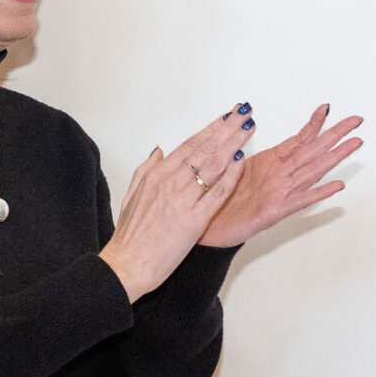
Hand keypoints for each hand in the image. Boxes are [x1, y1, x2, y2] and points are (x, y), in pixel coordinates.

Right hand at [100, 107, 247, 301]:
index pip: (190, 144)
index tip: (227, 115)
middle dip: (228, 128)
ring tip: (248, 128)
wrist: (127, 264)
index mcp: (156, 174)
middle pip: (205, 148)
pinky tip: (242, 161)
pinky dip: (230, 175)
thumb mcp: (133, 194)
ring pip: (212, 165)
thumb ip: (148, 168)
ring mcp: (182, 200)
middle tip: (244, 112)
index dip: (211, 127)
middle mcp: (170, 182)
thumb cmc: (130, 234)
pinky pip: (216, 193)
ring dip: (233, 144)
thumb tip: (160, 149)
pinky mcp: (193, 220)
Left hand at [200, 102, 362, 247]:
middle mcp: (280, 177)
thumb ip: (244, 145)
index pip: (299, 139)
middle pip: (313, 151)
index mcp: (270, 163)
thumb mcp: (231, 164)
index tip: (327, 108)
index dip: (314, 123)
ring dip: (335, 157)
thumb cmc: (220, 198)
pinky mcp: (273, 211)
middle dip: (335, 135)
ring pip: (313, 171)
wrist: (208, 228)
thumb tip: (245, 120)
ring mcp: (280, 193)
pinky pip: (299, 200)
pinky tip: (337, 186)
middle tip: (355, 121)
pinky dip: (319, 193)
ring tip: (353, 144)